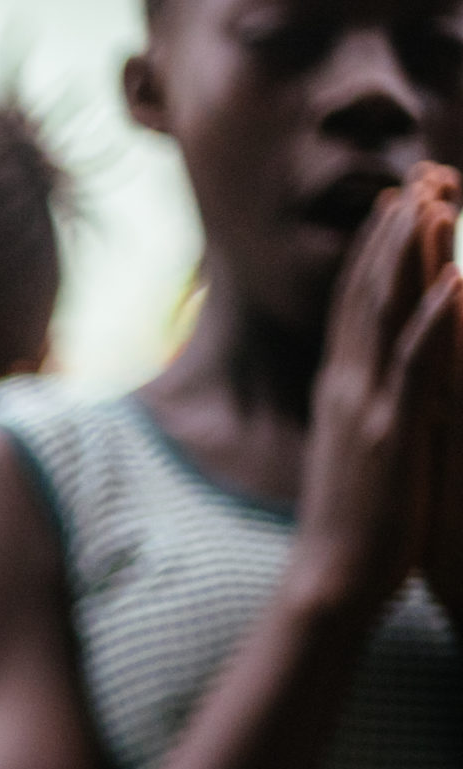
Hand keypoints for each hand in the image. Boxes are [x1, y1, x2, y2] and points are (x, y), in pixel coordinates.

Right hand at [297, 183, 459, 614]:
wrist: (330, 581)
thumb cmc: (347, 531)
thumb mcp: (351, 458)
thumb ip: (359, 417)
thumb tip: (366, 400)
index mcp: (337, 392)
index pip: (349, 307)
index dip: (370, 253)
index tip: (392, 206)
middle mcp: (344, 387)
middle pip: (364, 293)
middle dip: (391, 233)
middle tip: (416, 177)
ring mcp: (366, 406)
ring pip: (385, 312)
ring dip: (410, 253)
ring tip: (433, 202)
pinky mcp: (392, 431)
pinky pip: (417, 362)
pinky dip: (433, 316)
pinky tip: (456, 276)